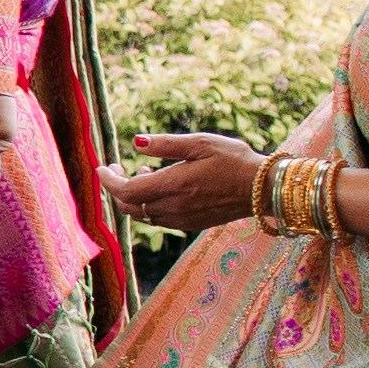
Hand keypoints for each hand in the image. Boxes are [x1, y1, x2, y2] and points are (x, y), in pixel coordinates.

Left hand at [104, 130, 267, 233]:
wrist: (265, 188)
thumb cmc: (235, 160)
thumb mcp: (201, 143)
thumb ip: (165, 144)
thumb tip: (135, 142)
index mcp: (174, 186)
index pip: (125, 191)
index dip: (108, 181)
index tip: (103, 167)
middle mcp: (174, 208)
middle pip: (128, 206)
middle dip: (117, 188)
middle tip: (118, 168)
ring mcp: (182, 220)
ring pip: (142, 215)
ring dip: (134, 197)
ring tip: (143, 173)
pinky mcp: (191, 225)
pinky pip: (158, 219)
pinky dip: (149, 205)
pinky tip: (160, 188)